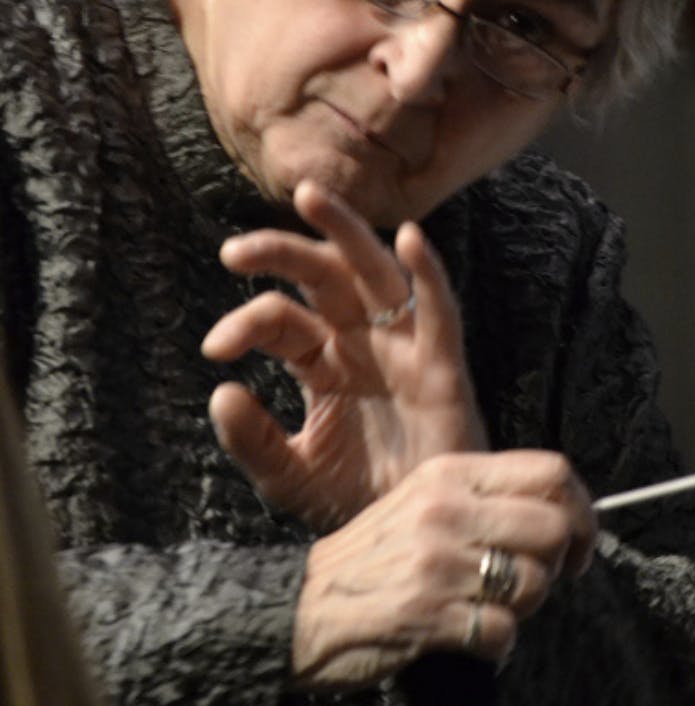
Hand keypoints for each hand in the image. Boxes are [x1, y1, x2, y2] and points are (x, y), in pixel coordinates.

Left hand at [202, 181, 487, 526]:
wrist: (419, 539)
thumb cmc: (361, 502)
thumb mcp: (290, 476)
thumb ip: (252, 440)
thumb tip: (221, 391)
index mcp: (326, 359)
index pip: (282, 317)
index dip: (245, 322)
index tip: (214, 350)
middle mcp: (363, 342)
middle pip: (324, 276)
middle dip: (281, 252)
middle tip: (234, 252)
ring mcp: (403, 348)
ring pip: (375, 273)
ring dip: (345, 232)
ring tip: (309, 195)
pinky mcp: (441, 367)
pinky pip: (439, 312)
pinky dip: (428, 273)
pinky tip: (409, 238)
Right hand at [291, 450, 596, 688]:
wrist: (305, 604)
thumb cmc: (373, 556)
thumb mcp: (423, 499)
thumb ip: (483, 496)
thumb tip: (558, 509)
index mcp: (451, 473)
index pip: (550, 470)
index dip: (581, 506)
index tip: (578, 536)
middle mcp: (449, 509)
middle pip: (554, 525)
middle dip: (562, 561)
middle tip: (540, 577)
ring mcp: (440, 560)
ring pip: (535, 581)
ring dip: (525, 606)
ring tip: (493, 605)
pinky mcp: (431, 612)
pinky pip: (503, 632)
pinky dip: (497, 643)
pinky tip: (470, 633)